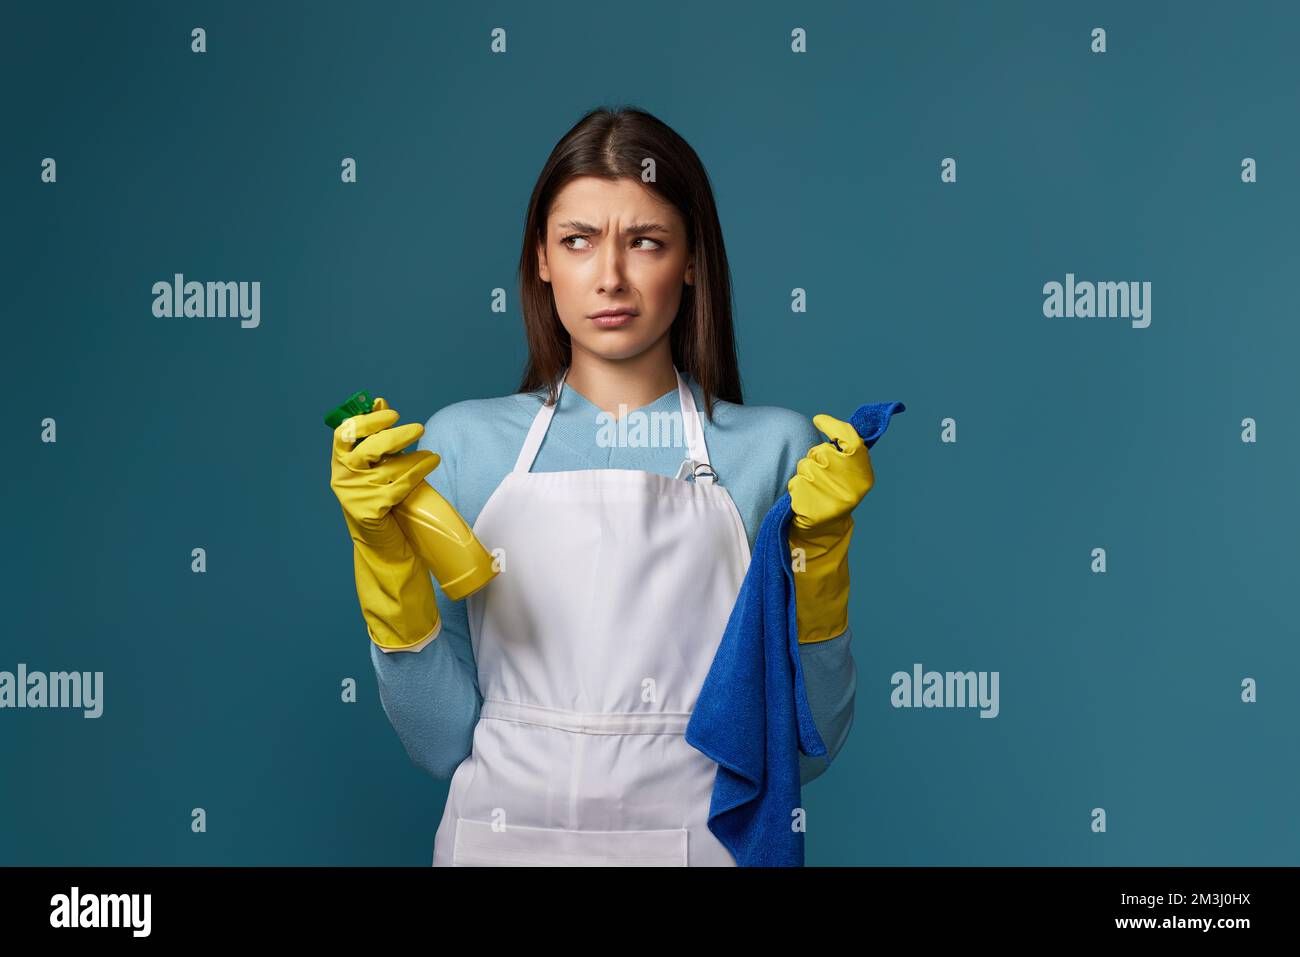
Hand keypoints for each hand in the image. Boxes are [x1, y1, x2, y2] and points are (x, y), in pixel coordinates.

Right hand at [330, 396, 440, 542]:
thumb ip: (376, 434)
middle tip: (420, 428)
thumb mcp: (374, 464)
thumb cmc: (379, 495)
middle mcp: (342, 476)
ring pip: (388, 468)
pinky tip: (431, 463)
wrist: (381, 542)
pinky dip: (418, 472)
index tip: (392, 414)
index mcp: (340, 461)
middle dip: (396, 435)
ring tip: (432, 455)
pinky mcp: (369, 511)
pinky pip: (398, 486)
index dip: (368, 420)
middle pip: (368, 449)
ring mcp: (354, 495)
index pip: (345, 432)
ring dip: (415, 457)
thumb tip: (378, 400)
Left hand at [787, 413, 874, 531]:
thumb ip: (844, 451)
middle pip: (821, 451)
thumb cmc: (836, 493)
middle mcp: (848, 484)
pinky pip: (795, 481)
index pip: (852, 441)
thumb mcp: (849, 474)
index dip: (834, 427)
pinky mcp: (809, 504)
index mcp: (863, 476)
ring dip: (805, 473)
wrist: (825, 529)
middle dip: (816, 457)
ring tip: (814, 488)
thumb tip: (822, 420)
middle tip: (822, 474)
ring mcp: (827, 495)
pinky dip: (797, 487)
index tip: (819, 420)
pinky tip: (805, 498)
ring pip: (805, 465)